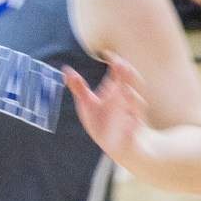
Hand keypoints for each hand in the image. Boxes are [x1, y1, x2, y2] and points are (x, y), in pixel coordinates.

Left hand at [64, 53, 147, 169]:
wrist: (119, 146)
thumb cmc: (103, 122)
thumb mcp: (88, 104)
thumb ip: (79, 88)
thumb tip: (65, 69)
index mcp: (115, 92)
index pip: (119, 74)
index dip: (116, 64)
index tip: (108, 54)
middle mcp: (126, 101)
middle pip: (129, 84)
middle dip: (127, 76)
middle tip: (121, 65)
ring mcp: (131, 116)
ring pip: (136, 105)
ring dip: (131, 98)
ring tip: (126, 91)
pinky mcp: (132, 133)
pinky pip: (135, 129)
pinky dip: (133, 126)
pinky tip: (131, 123)